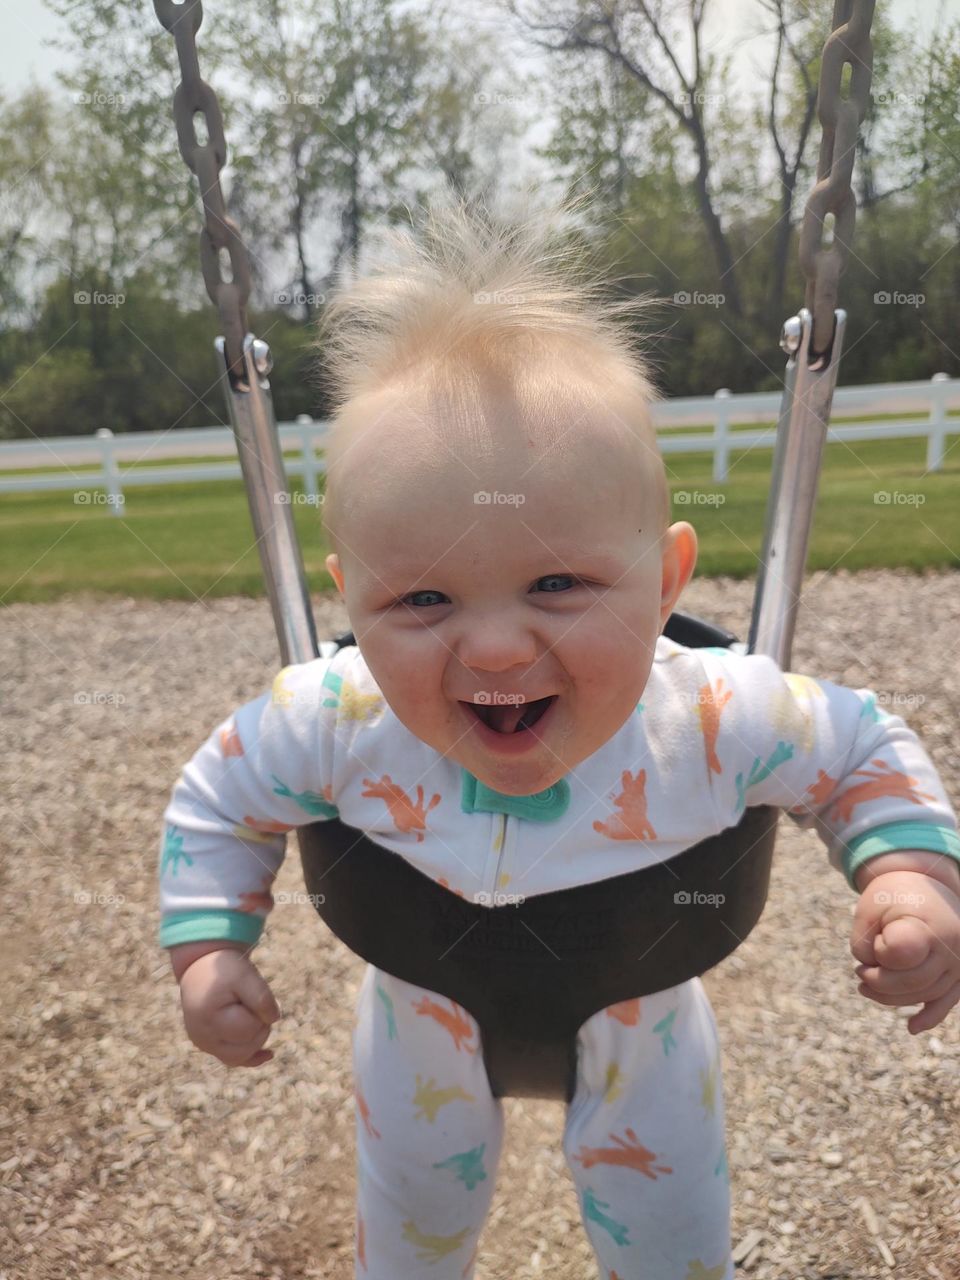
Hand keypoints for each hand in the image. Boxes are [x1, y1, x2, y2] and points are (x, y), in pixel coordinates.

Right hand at [179, 948, 282, 1066]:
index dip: (260, 1013)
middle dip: (259, 1026)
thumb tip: (274, 1020)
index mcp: (209, 1018)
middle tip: (251, 1002)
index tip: (252, 994)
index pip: (249, 1030)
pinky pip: (233, 1060)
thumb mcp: (245, 975)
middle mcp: (202, 1037)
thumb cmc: (224, 971)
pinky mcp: (209, 1046)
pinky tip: (269, 1054)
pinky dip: (251, 1057)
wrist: (202, 968)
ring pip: (239, 1057)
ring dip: (255, 1037)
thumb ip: (261, 997)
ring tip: (251, 1013)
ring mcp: (204, 1044)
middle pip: (246, 1047)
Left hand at [850, 869, 959, 1033]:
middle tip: (858, 973)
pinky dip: (929, 1016)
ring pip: (926, 995)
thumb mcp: (868, 909)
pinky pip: (947, 1001)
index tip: (875, 938)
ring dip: (893, 998)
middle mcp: (952, 947)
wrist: (925, 882)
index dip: (879, 950)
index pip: (899, 953)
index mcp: (930, 924)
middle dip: (879, 982)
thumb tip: (873, 980)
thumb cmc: (892, 895)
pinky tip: (912, 1028)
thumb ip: (864, 944)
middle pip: (914, 982)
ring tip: (866, 986)